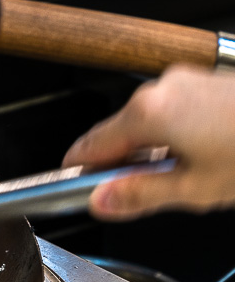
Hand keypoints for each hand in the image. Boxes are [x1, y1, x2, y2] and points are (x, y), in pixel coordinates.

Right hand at [63, 65, 234, 219]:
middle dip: (122, 164)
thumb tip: (102, 201)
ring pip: (147, 123)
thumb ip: (140, 195)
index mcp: (150, 111)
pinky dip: (172, 134)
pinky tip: (195, 157)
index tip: (75, 188)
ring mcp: (186, 80)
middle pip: (119, 132)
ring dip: (150, 151)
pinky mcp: (206, 82)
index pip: (91, 145)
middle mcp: (163, 87)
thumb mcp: (197, 188)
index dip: (79, 172)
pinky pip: (171, 110)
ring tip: (179, 179)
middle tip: (133, 197)